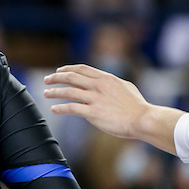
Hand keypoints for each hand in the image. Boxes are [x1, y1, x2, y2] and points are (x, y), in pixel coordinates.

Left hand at [43, 65, 182, 153]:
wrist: (142, 119)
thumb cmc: (137, 106)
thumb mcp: (125, 87)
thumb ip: (111, 84)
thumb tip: (103, 84)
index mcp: (105, 78)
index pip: (81, 69)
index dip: (67, 69)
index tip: (59, 71)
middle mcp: (98, 85)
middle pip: (70, 77)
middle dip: (55, 77)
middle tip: (46, 80)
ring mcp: (95, 98)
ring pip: (68, 91)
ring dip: (54, 92)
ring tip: (46, 93)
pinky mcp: (93, 113)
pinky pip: (71, 108)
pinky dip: (60, 108)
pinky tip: (54, 109)